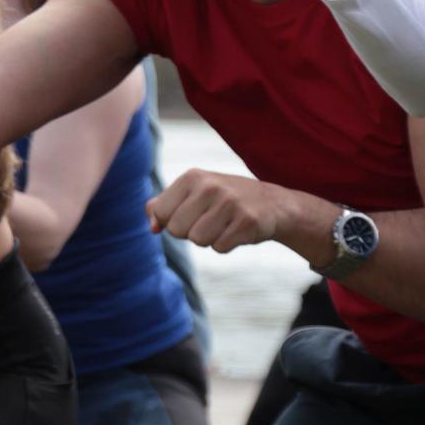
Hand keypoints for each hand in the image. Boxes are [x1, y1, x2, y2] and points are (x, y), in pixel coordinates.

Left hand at [147, 169, 292, 252]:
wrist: (272, 204)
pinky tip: (237, 230)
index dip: (172, 221)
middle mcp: (210, 186)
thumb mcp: (193, 193)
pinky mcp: (247, 222)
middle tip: (209, 220)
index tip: (190, 213)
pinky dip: (226, 245)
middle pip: (177, 230)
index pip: (161, 213)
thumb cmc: (224, 200)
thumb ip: (163, 206)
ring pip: (198, 240)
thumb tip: (152, 228)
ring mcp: (230, 203)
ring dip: (209, 240)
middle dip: (190, 232)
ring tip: (223, 225)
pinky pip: (219, 248)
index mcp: (192, 177)